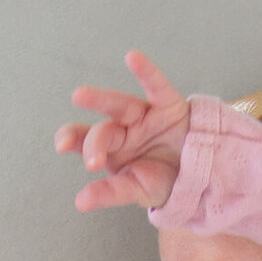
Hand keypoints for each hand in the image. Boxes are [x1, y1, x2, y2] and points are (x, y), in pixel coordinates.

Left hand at [54, 50, 189, 211]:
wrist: (199, 175)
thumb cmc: (162, 181)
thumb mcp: (135, 190)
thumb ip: (109, 193)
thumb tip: (79, 203)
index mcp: (111, 150)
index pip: (85, 141)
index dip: (72, 139)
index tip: (62, 145)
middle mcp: (123, 129)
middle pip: (104, 130)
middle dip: (94, 141)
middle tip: (87, 155)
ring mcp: (144, 116)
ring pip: (122, 106)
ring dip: (101, 99)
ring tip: (79, 96)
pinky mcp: (168, 106)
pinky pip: (158, 87)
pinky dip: (147, 73)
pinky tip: (133, 58)